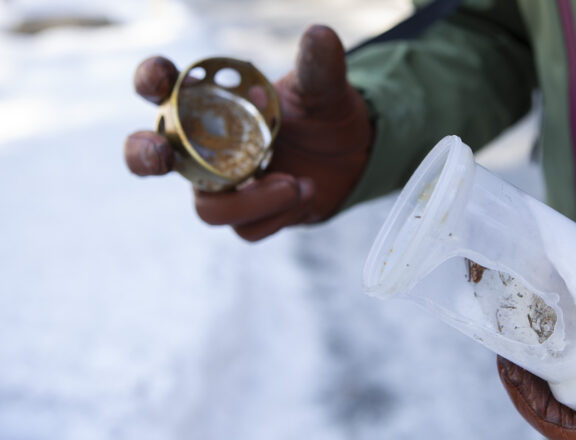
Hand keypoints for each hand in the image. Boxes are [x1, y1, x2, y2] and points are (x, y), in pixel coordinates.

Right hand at [124, 25, 371, 240]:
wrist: (355, 156)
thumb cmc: (323, 113)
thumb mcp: (324, 87)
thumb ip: (319, 66)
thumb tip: (321, 34)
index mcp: (210, 103)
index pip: (161, 88)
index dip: (150, 80)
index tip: (160, 77)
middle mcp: (204, 147)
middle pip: (147, 156)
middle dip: (143, 154)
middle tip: (161, 155)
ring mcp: (221, 186)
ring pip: (206, 207)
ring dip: (249, 202)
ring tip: (295, 184)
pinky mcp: (247, 216)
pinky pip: (246, 228)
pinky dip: (278, 214)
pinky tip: (307, 192)